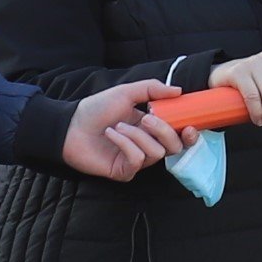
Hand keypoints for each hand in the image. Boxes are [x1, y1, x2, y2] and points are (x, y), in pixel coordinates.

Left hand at [64, 80, 196, 181]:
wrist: (70, 125)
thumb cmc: (96, 109)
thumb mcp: (126, 92)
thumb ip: (153, 89)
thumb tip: (179, 90)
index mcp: (151, 128)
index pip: (179, 135)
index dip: (190, 134)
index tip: (191, 126)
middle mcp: (147, 145)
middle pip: (174, 147)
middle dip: (164, 131)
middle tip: (145, 118)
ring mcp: (136, 160)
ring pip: (156, 153)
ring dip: (137, 135)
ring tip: (117, 126)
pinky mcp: (124, 171)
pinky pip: (137, 160)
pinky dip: (125, 144)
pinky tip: (111, 134)